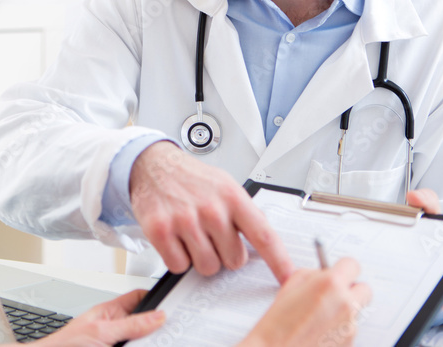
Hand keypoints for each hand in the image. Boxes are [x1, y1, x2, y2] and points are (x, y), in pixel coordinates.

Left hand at [35, 289, 164, 345]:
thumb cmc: (65, 345)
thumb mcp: (102, 332)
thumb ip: (130, 324)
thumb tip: (158, 316)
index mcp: (110, 312)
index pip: (138, 299)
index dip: (156, 300)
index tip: (174, 306)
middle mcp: (114, 328)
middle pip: (144, 325)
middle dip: (157, 329)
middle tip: (174, 333)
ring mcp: (114, 342)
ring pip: (140, 341)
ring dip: (150, 342)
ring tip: (164, 341)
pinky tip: (150, 346)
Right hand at [129, 141, 293, 281]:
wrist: (152, 164)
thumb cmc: (190, 178)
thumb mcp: (224, 185)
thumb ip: (244, 213)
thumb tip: (266, 241)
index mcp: (232, 196)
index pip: (264, 236)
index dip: (280, 262)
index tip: (290, 279)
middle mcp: (211, 208)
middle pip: (233, 261)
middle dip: (224, 253)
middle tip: (211, 235)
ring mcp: (185, 220)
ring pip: (207, 267)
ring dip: (200, 257)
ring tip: (192, 234)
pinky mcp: (160, 231)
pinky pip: (179, 266)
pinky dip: (177, 258)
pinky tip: (175, 238)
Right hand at [240, 258, 371, 346]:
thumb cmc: (278, 325)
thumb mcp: (290, 287)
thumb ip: (311, 275)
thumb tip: (323, 275)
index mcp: (330, 285)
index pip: (352, 265)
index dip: (344, 268)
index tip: (338, 271)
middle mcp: (346, 305)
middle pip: (364, 289)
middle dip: (351, 290)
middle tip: (335, 293)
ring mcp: (351, 327)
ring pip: (356, 312)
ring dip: (344, 311)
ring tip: (319, 319)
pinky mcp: (351, 344)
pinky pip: (350, 330)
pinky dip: (338, 330)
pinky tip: (319, 333)